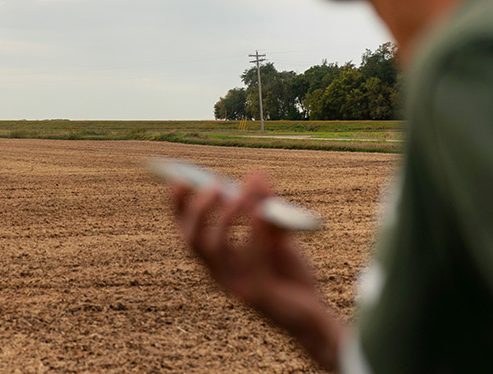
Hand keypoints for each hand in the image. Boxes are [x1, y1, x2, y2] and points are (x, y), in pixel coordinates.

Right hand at [171, 172, 343, 370]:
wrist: (315, 317)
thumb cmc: (290, 276)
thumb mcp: (277, 236)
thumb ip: (266, 207)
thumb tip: (256, 174)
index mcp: (217, 262)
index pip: (187, 233)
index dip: (177, 207)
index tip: (177, 178)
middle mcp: (219, 274)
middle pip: (193, 240)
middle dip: (198, 210)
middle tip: (214, 185)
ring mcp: (237, 286)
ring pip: (216, 248)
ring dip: (224, 217)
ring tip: (240, 195)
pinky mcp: (259, 295)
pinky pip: (252, 259)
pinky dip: (254, 232)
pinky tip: (263, 214)